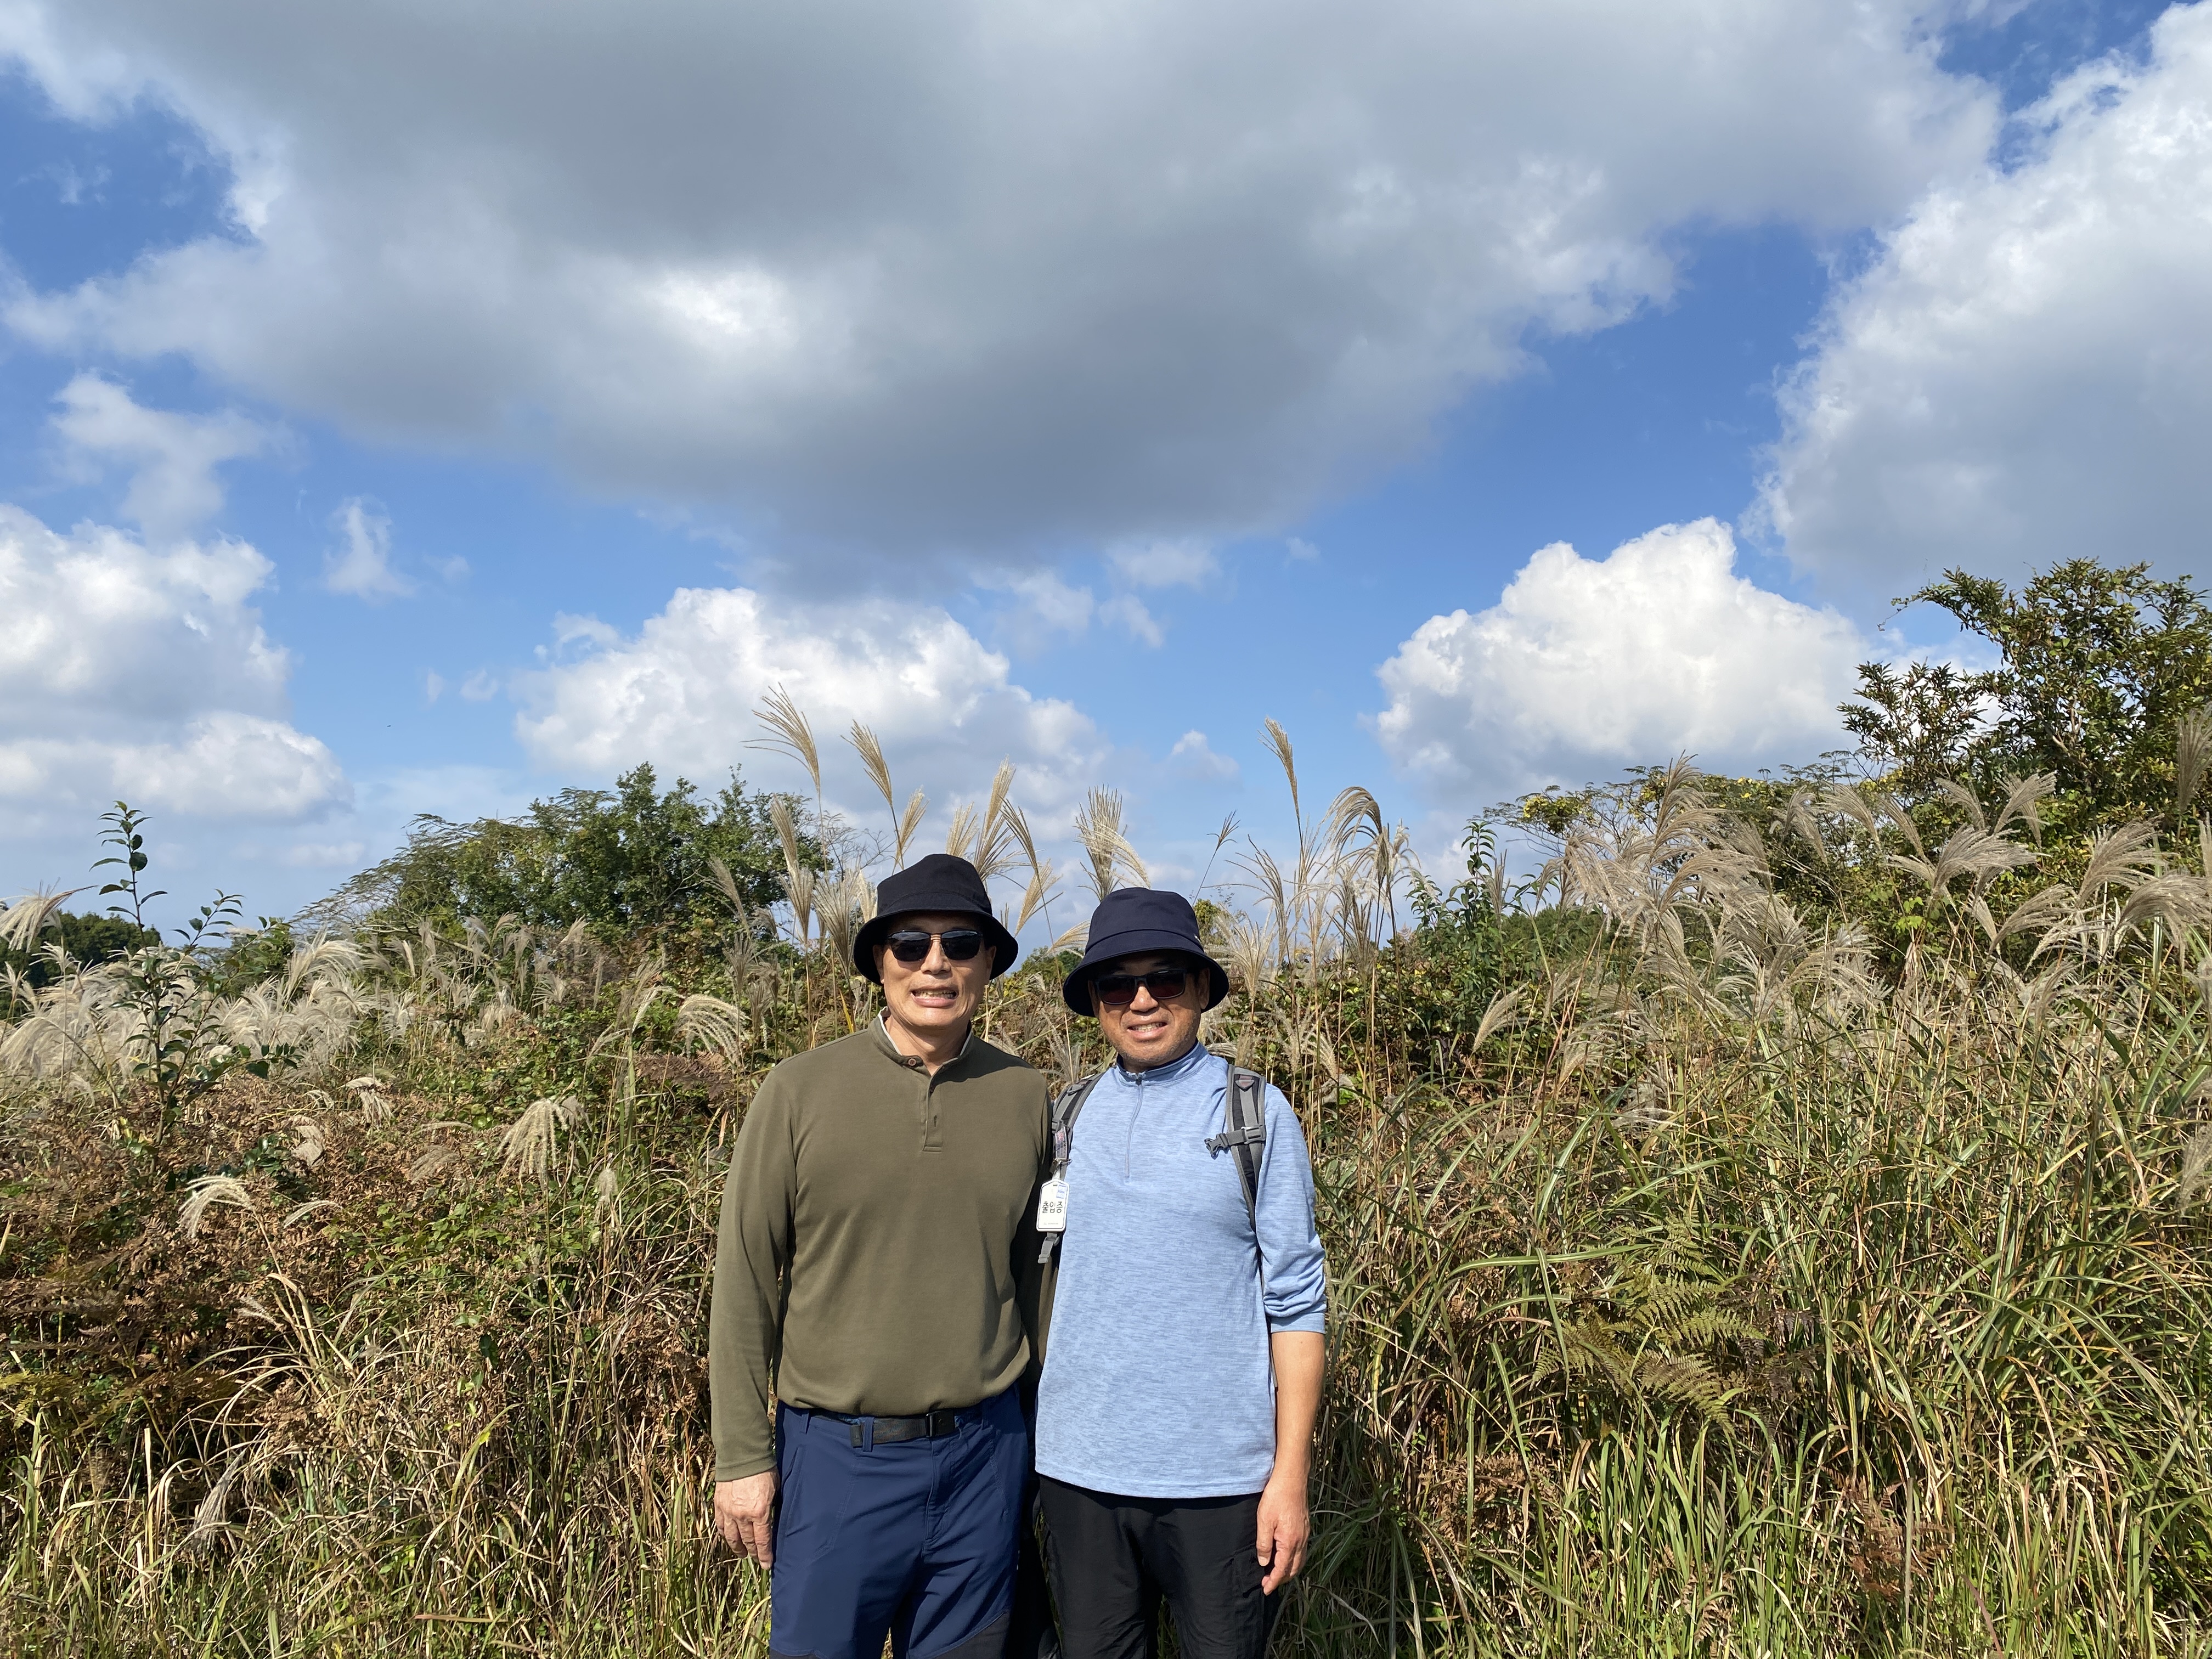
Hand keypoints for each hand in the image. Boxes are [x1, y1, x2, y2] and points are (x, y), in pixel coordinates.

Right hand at [714, 1471, 777, 1567]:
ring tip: (742, 1553)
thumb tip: (771, 1519)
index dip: (765, 1555)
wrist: (742, 1455)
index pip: (762, 1541)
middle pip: (747, 1541)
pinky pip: (721, 1525)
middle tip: (755, 1559)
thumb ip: (772, 1507)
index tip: (766, 1565)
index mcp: (759, 1513)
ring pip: (732, 1537)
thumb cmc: (764, 1470)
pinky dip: (725, 1534)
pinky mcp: (719, 1505)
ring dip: (737, 1547)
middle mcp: (743, 1516)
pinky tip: (728, 1537)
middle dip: (753, 1552)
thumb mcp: (775, 1489)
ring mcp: (729, 1512)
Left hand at [1255, 1468, 1308, 1593]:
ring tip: (1276, 1573)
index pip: (1282, 1569)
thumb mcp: (1264, 1520)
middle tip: (1268, 1583)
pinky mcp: (1305, 1527)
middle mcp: (1301, 1541)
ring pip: (1300, 1560)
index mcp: (1290, 1542)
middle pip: (1293, 1569)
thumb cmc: (1276, 1497)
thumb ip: (1264, 1544)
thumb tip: (1264, 1562)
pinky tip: (1286, 1556)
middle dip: (1281, 1579)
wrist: (1292, 1478)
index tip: (1266, 1589)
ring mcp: (1305, 1534)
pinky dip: (1294, 1559)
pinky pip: (1302, 1551)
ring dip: (1289, 1570)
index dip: (1273, 1582)